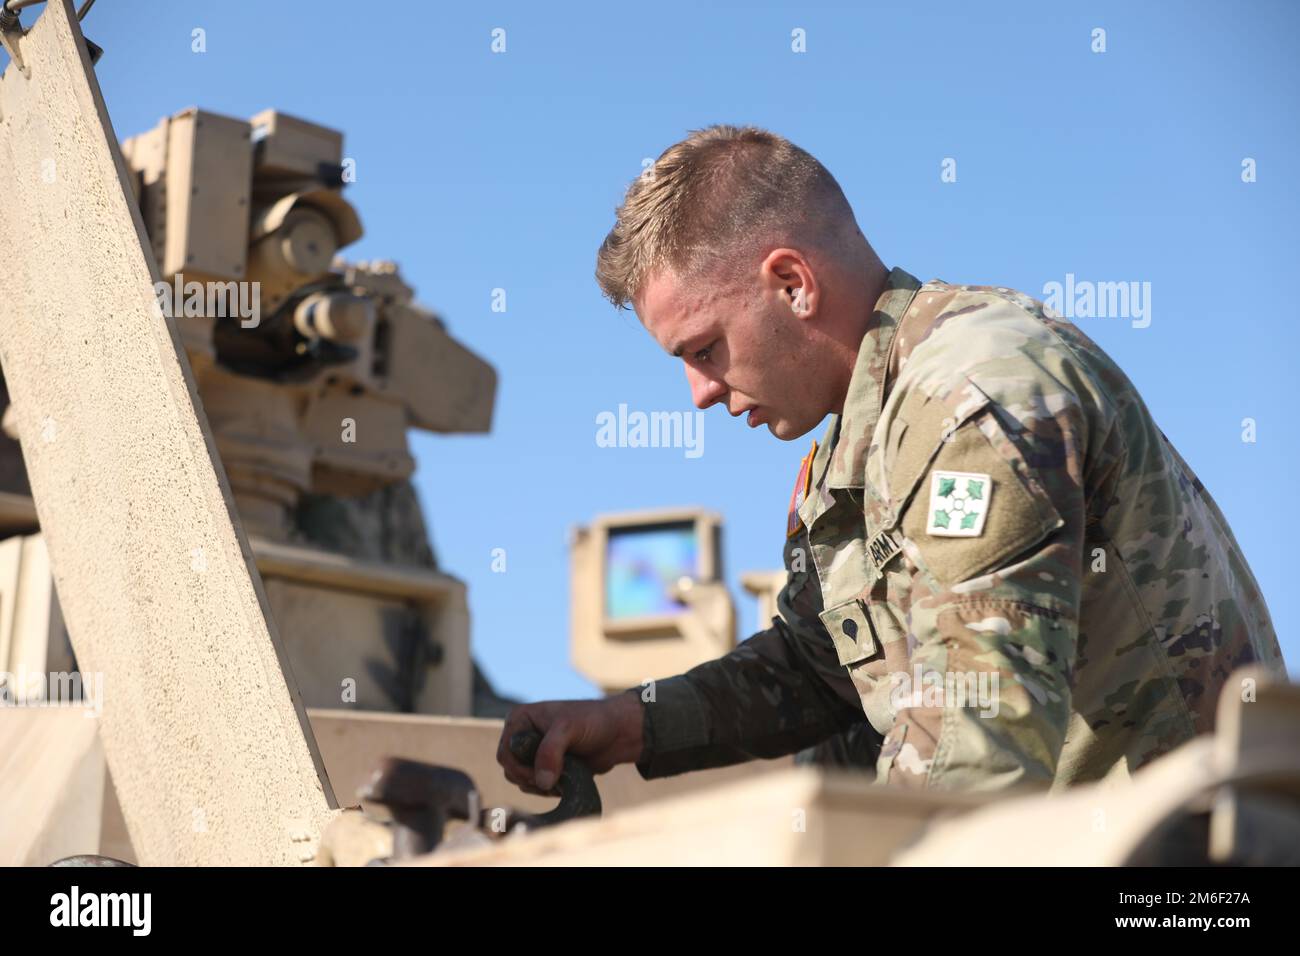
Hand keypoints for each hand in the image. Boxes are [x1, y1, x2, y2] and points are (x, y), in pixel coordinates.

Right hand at [496, 692, 644, 796]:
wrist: (618, 733)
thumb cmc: (593, 721)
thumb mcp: (568, 729)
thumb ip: (550, 752)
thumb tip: (541, 783)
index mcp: (521, 719)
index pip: (506, 751)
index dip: (520, 767)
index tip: (540, 774)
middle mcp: (523, 735)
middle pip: (510, 769)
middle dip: (530, 778)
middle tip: (554, 779)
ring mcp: (534, 752)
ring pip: (521, 780)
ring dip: (540, 785)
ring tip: (563, 777)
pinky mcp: (546, 767)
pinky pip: (535, 786)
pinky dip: (547, 789)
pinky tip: (564, 783)